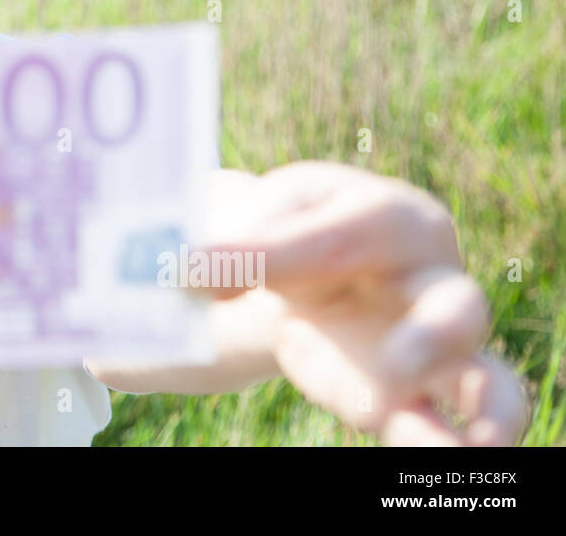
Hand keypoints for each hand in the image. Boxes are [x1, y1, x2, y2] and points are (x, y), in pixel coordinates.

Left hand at [202, 162, 526, 445]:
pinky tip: (438, 456)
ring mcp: (429, 348)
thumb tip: (192, 272)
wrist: (281, 269)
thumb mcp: (252, 217)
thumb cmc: (278, 228)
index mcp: (385, 217)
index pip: (337, 238)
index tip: (196, 272)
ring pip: (481, 380)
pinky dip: (437, 444)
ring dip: (473, 413)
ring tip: (443, 441)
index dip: (269, 255)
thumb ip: (234, 241)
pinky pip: (438, 424)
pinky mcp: (409, 397)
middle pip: (456, 309)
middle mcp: (427, 281)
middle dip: (431, 342)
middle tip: (392, 372)